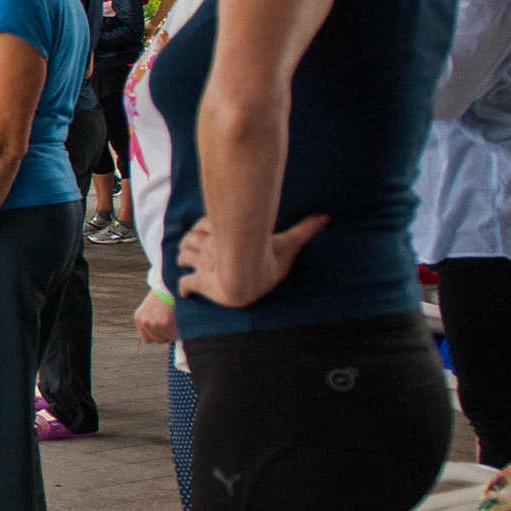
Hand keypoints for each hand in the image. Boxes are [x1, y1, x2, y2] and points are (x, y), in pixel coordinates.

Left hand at [134, 294, 178, 344]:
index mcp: (139, 318)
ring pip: (168, 338)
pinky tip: (181, 318)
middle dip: (166, 334)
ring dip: (174, 331)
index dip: (158, 336)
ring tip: (177, 318)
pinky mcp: (165, 322)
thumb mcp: (151, 307)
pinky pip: (175, 334)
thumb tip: (162, 336)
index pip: (147, 340)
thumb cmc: (164, 293)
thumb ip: (153, 320)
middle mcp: (144, 322)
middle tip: (173, 323)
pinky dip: (180, 329)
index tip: (164, 330)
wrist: (171, 281)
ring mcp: (154, 323)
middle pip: (158, 340)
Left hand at [176, 213, 327, 306]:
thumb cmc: (267, 258)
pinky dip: (184, 289)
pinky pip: (186, 285)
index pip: (204, 225)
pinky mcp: (201, 284)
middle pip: (189, 240)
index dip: (202, 229)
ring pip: (184, 257)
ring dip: (183, 259)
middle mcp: (211, 247)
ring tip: (186, 263)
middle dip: (189, 244)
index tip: (204, 232)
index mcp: (226, 234)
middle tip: (191, 250)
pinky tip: (186, 293)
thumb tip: (326, 218)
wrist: (248, 277)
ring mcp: (203, 265)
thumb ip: (305, 230)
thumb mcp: (288, 243)